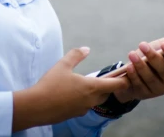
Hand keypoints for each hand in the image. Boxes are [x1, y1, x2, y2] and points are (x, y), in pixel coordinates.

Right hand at [12, 47, 129, 131]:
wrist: (36, 107)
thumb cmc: (51, 85)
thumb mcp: (63, 65)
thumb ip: (76, 55)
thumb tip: (86, 48)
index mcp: (92, 87)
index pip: (116, 85)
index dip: (124, 80)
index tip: (126, 74)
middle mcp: (91, 100)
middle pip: (107, 93)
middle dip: (108, 85)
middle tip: (107, 76)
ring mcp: (83, 109)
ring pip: (95, 100)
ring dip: (95, 92)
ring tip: (88, 82)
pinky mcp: (75, 114)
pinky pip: (85, 105)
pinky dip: (84, 98)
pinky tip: (73, 92)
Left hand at [114, 32, 163, 103]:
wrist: (132, 68)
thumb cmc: (151, 55)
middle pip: (163, 71)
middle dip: (153, 57)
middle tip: (143, 44)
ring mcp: (157, 89)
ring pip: (150, 78)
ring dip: (140, 65)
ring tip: (132, 54)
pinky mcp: (144, 94)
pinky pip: (139, 85)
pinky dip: (134, 76)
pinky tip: (128, 67)